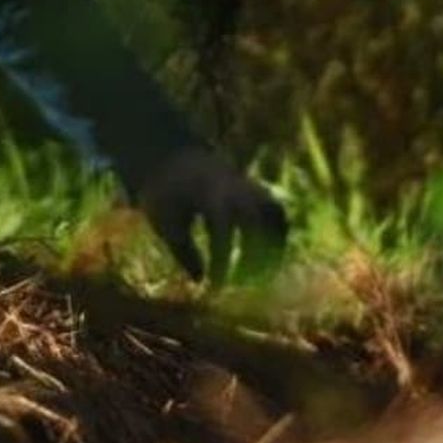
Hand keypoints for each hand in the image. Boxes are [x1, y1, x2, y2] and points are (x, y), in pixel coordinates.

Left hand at [136, 147, 287, 285]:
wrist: (170, 156)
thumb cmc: (165, 192)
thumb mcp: (166, 223)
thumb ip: (184, 253)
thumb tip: (201, 281)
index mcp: (208, 193)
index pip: (222, 232)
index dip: (221, 261)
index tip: (216, 286)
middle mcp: (233, 187)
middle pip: (255, 222)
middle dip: (252, 255)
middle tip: (245, 284)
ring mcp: (247, 185)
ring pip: (273, 212)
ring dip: (274, 241)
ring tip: (267, 271)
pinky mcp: (252, 187)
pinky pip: (274, 209)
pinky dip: (277, 231)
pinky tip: (270, 255)